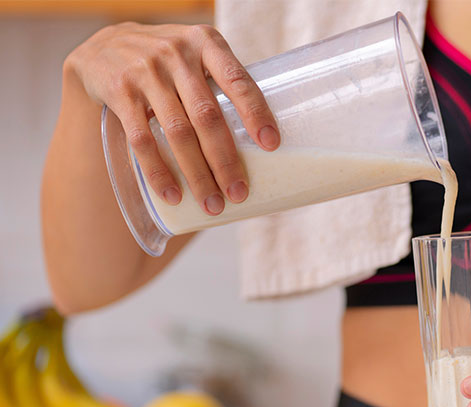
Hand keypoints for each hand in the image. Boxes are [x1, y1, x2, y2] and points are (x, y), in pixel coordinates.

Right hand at [65, 22, 279, 215]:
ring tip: (212, 204)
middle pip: (208, 116)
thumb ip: (222, 85)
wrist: (104, 45)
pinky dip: (158, 172)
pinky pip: (141, 140)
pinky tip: (173, 195)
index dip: (256, 113)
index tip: (271, 145)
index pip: (237, 80)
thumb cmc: (170, 62)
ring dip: (197, 175)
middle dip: (226, 161)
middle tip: (239, 193)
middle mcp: (177, 54)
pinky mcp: (120, 92)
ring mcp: (146, 73)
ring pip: (178, 133)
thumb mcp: (196, 56)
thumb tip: (260, 144)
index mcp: (206, 44)